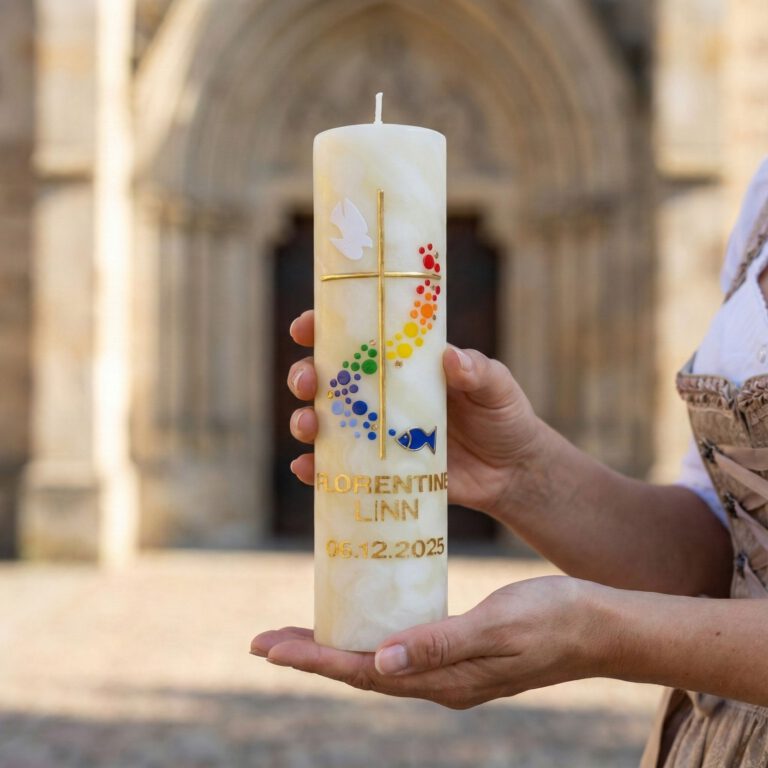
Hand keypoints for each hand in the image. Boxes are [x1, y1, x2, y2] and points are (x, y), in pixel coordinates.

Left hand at [251, 576, 603, 708]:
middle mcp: (441, 681)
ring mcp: (451, 670)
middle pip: (360, 671)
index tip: (268, 646)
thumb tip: (380, 663)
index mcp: (445, 679)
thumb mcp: (498, 625)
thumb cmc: (554, 618)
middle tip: (266, 640)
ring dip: (336, 647)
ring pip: (378, 661)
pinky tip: (365, 619)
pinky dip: (371, 636)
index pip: (362, 673)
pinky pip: (402, 648)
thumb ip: (441, 645)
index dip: (312, 659)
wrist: (600, 625)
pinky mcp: (462, 652)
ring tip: (301, 632)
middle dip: (311, 655)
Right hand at [287, 310, 546, 515]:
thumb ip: (478, 371)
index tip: (304, 328)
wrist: (512, 472)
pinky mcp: (379, 470)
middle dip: (304, 375)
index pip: (356, 339)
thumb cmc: (503, 415)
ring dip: (304, 421)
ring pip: (324, 423)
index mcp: (403, 365)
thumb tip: (452, 359)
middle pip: (327, 380)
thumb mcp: (496, 386)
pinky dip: (316, 469)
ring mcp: (376, 433)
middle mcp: (381, 396)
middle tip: (306, 383)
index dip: (322, 329)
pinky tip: (307, 469)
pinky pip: (339, 469)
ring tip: (308, 426)